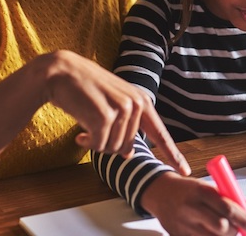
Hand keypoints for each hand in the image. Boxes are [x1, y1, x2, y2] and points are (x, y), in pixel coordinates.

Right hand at [41, 50, 188, 173]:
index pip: (160, 133)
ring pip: (113, 148)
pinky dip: (87, 143)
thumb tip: (129, 154)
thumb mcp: (112, 106)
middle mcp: (136, 104)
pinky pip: (98, 146)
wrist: (60, 73)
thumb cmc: (85, 90)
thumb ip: (125, 126)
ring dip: (96, 143)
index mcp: (141, 102)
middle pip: (127, 147)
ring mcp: (122, 109)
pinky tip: (79, 133)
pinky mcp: (105, 116)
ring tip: (86, 126)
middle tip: (92, 130)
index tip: (185, 171)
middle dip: (108, 144)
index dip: (173, 154)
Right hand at [141, 172, 245, 235]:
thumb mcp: (209, 187)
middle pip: (221, 227)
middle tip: (239, 228)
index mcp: (200, 191)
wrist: (159, 193)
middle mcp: (190, 208)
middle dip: (234, 230)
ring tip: (224, 230)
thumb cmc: (189, 190)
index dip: (244, 219)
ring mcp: (182, 224)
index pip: (227, 208)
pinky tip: (210, 232)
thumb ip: (231, 197)